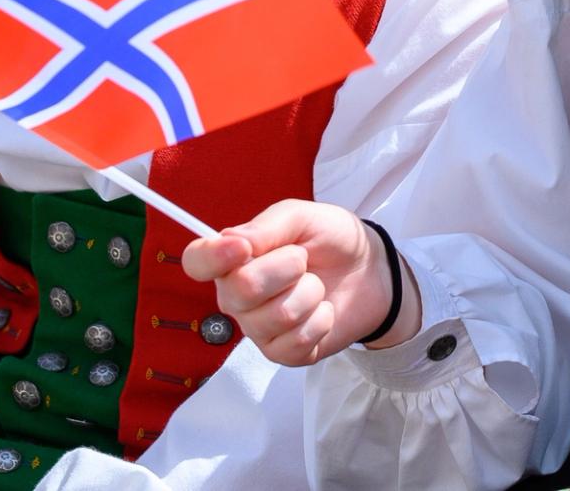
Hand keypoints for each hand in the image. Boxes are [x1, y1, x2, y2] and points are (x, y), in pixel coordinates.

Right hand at [181, 200, 419, 365]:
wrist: (371, 270)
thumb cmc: (330, 238)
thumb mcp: (302, 216)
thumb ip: (267, 226)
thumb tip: (232, 240)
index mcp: (233, 258)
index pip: (197, 262)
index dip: (212, 257)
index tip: (242, 248)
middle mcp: (237, 296)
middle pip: (240, 291)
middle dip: (284, 269)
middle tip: (302, 260)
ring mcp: (259, 328)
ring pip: (273, 318)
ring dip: (308, 295)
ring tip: (316, 285)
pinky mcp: (284, 353)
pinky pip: (295, 343)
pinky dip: (319, 322)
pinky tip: (322, 312)